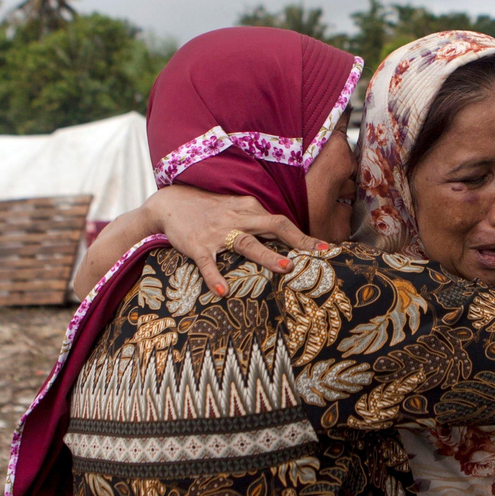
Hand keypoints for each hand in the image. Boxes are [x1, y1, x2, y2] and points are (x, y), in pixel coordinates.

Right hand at [144, 185, 325, 295]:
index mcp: (250, 209)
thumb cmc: (210, 209)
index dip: (303, 235)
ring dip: (267, 255)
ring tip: (285, 268)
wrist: (169, 204)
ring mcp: (218, 233)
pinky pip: (208, 262)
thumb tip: (287, 237)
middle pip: (273, 226)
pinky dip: (215, 277)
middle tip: (317, 254)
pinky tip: (223, 291)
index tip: (325, 248)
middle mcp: (238, 219)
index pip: (282, 221)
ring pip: (246, 242)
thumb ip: (260, 220)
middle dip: (296, 240)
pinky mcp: (197, 246)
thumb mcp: (237, 207)